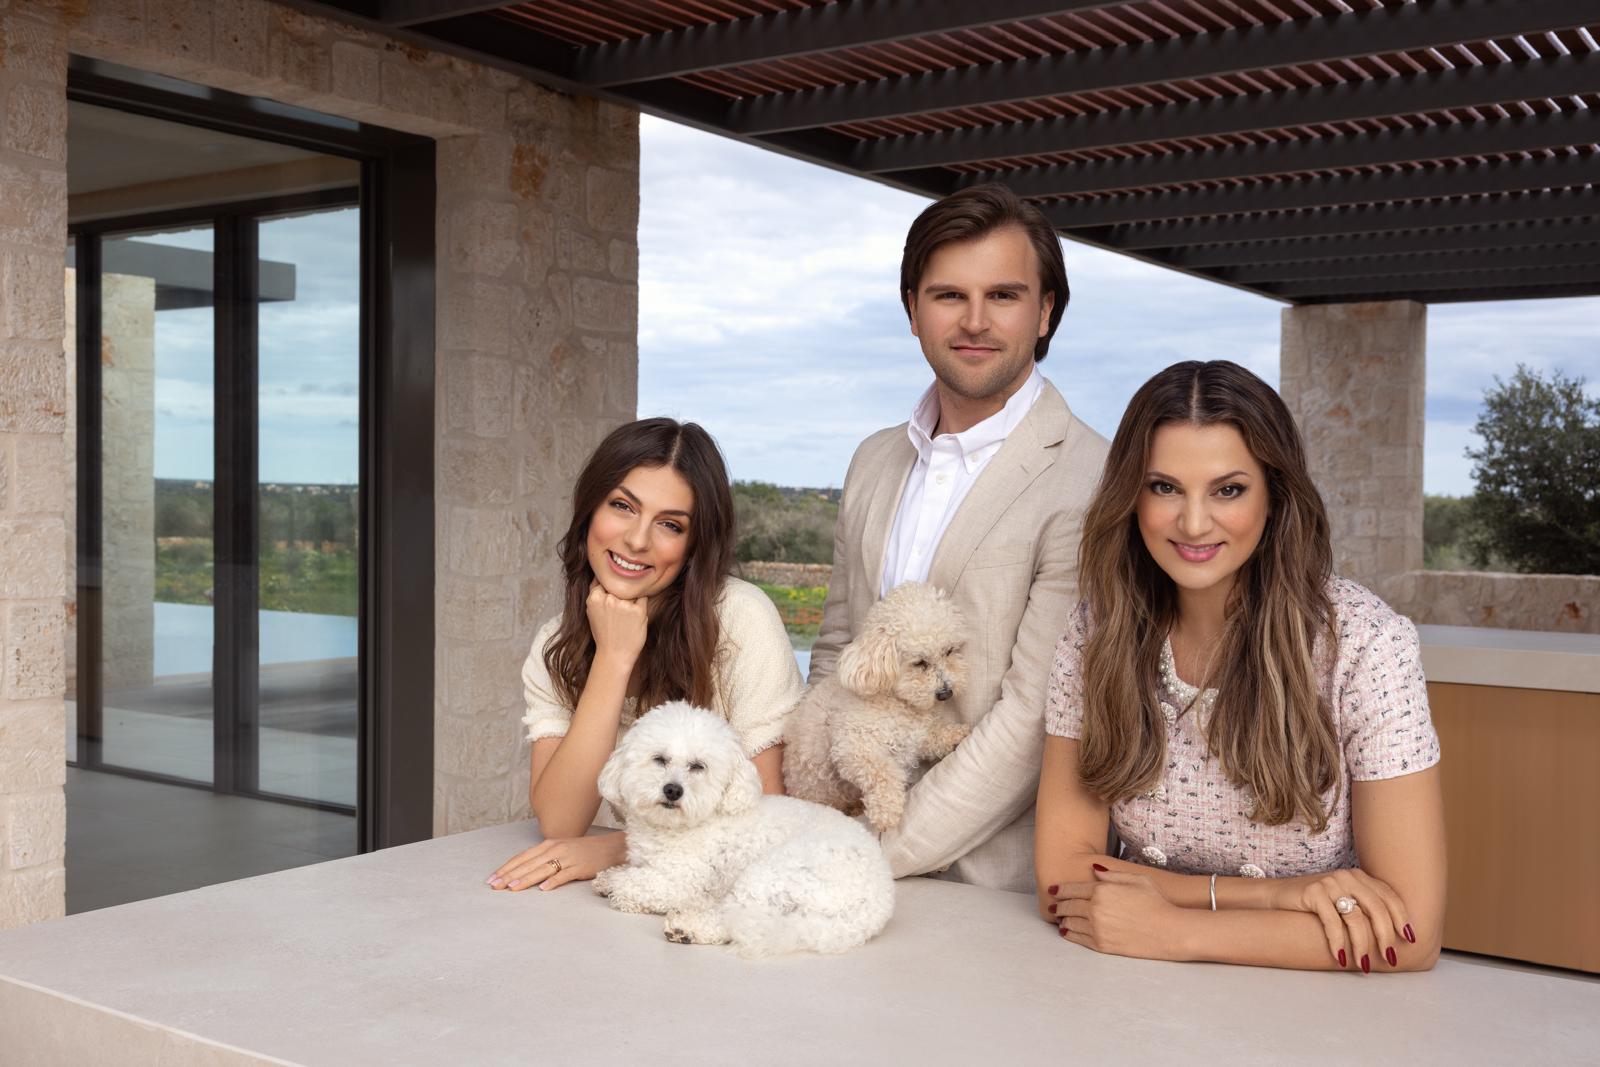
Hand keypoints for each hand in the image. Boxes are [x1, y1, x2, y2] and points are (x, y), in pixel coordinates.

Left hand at [487, 832, 626, 892]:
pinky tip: (543, 889)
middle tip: (494, 886)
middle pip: (528, 863)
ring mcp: (568, 858)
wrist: (611, 847)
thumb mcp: (562, 849)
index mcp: (549, 844)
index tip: (492, 878)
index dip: (506, 867)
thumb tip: (524, 871)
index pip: (522, 857)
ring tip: (512, 888)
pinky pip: (564, 875)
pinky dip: (553, 881)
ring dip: (526, 879)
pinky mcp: (580, 867)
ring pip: (542, 869)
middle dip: (509, 875)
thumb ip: (544, 858)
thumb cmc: (584, 850)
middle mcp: (556, 849)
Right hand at [586, 583, 648, 665]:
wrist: (614, 655)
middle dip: (621, 594)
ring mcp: (624, 604)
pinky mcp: (638, 611)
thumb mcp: (592, 612)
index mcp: (595, 598)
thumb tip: (600, 575)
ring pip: (632, 591)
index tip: (612, 598)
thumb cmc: (604, 634)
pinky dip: (641, 605)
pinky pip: (643, 598)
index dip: (610, 589)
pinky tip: (634, 617)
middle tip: (619, 612)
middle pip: (619, 585)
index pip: (605, 580)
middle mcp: (609, 599)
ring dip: (631, 599)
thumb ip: (596, 594)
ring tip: (625, 617)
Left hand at [1051, 866, 1185, 959]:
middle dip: (1058, 905)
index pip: (1072, 889)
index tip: (1053, 890)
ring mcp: (1097, 928)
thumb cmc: (1157, 902)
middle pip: (1068, 906)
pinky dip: (1069, 934)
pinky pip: (1078, 938)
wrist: (1169, 931)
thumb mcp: (1137, 879)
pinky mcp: (1101, 945)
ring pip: (1070, 923)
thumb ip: (1112, 874)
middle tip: (1053, 905)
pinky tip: (1066, 931)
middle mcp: (1095, 908)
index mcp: (1102, 890)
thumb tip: (1093, 869)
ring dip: (1062, 919)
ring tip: (1059, 917)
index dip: (1060, 890)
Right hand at [1271, 867, 1414, 972]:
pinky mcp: (1313, 893)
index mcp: (1360, 877)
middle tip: (1390, 958)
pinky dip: (1338, 942)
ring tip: (1363, 964)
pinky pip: (1332, 922)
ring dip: (1363, 945)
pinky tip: (1340, 957)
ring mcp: (1330, 883)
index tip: (1410, 939)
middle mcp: (1347, 877)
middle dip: (1386, 936)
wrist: (1278, 895)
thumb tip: (1393, 939)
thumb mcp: (1343, 900)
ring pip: (1356, 918)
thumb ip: (1364, 909)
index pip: (1389, 897)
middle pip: (1376, 908)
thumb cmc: (1316, 904)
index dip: (1402, 918)